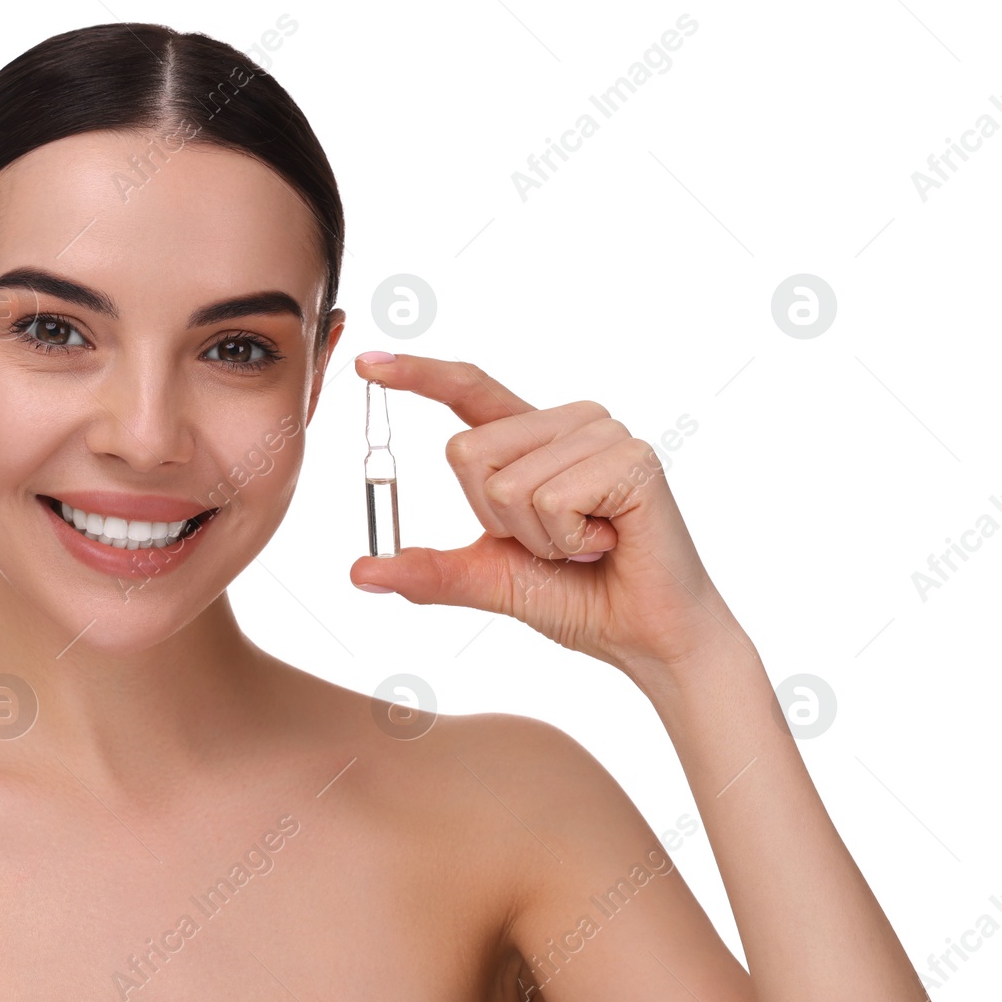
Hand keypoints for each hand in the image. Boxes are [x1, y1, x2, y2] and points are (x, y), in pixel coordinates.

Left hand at [349, 353, 750, 678]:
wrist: (642, 637)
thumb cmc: (575, 598)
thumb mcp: (486, 579)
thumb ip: (427, 570)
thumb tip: (359, 571)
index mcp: (530, 439)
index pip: (467, 390)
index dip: (418, 374)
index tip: (366, 364)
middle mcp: (566, 423)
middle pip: (467, 452)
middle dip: (496, 521)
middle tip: (553, 542)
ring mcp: (602, 434)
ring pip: (508, 483)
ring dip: (537, 538)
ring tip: (585, 544)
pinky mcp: (631, 458)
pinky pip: (552, 500)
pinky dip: (568, 541)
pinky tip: (607, 542)